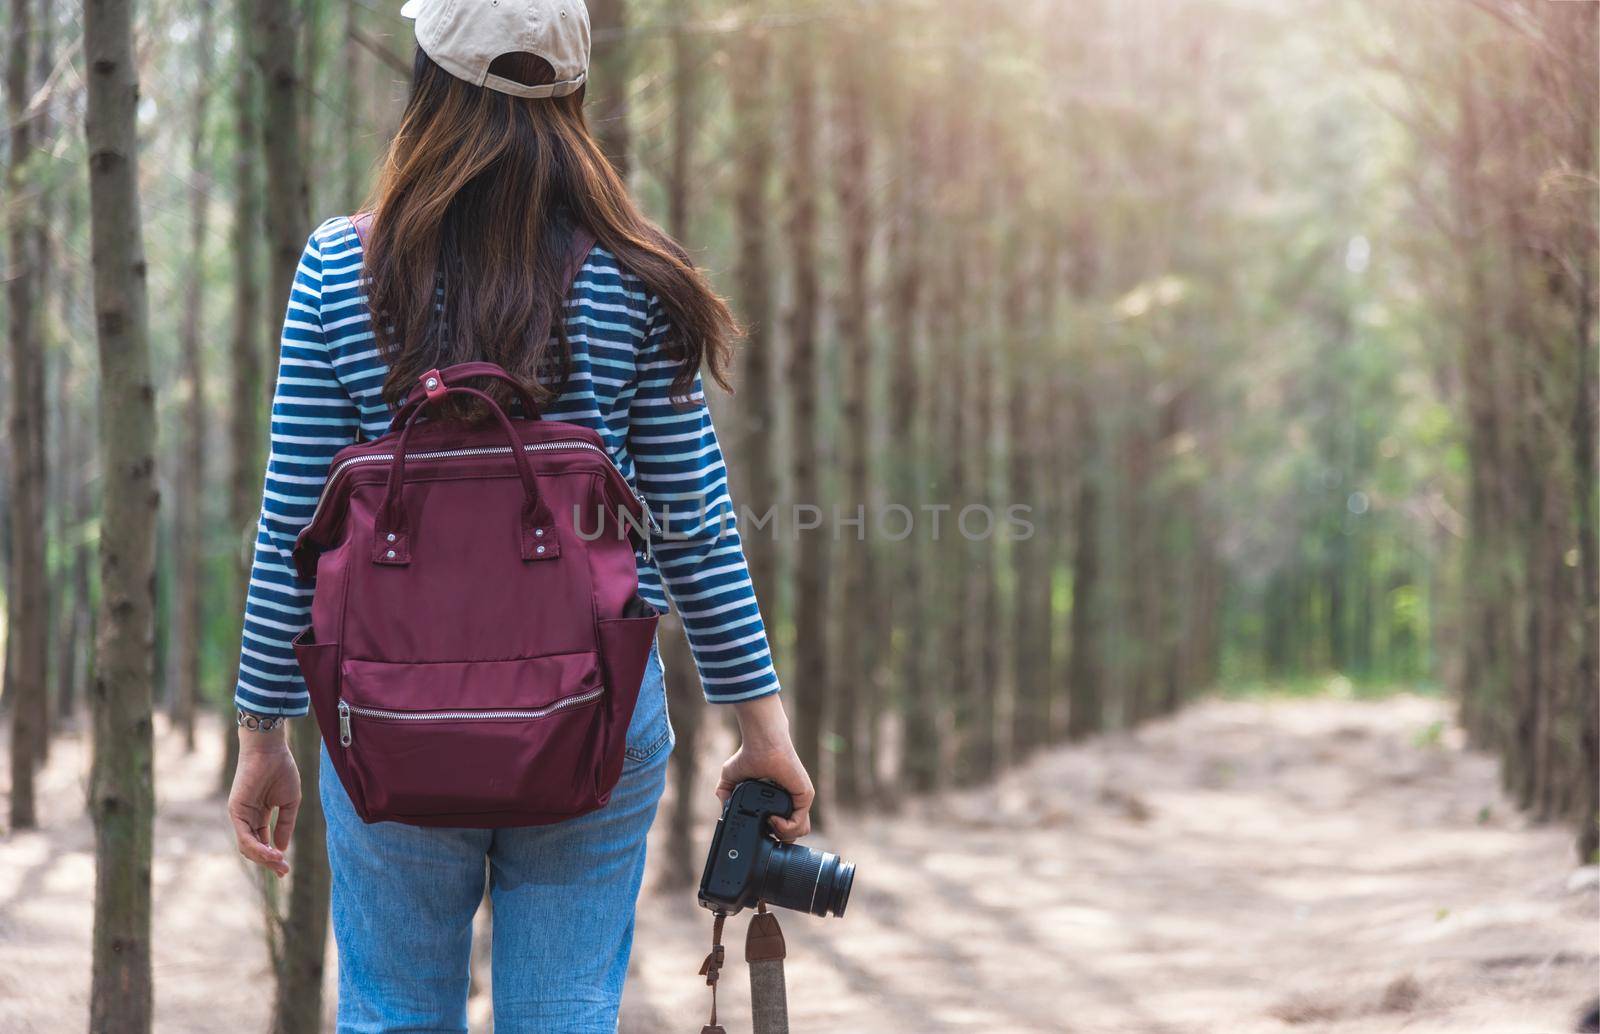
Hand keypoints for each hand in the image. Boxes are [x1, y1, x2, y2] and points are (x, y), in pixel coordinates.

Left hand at [227, 724, 299, 877]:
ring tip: (278, 862)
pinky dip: (256, 847)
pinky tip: (270, 852)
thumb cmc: (281, 770)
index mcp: (260, 815)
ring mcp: (240, 815)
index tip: (285, 869)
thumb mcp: (289, 802)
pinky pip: (244, 836)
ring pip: (248, 846)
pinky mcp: (236, 811)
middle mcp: (248, 817)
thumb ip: (285, 825)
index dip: (274, 857)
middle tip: (284, 871)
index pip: (264, 842)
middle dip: (269, 861)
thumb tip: (281, 849)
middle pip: (255, 848)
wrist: (271, 750)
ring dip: (263, 858)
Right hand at [717, 694, 813, 840]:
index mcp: (778, 799)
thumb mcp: (730, 779)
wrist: (761, 743)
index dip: (772, 834)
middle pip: (793, 833)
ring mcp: (799, 799)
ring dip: (782, 835)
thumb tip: (725, 811)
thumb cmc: (748, 755)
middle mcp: (791, 800)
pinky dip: (785, 828)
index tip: (759, 832)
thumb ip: (726, 795)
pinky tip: (773, 819)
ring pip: (799, 831)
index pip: (783, 826)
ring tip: (769, 824)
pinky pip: (799, 824)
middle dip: (778, 839)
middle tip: (765, 832)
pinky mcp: (804, 796)